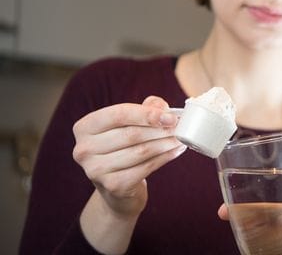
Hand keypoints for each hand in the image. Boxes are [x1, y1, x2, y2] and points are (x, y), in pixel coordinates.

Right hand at [72, 96, 185, 218]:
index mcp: (85, 127)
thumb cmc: (124, 147)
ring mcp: (96, 170)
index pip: (118, 114)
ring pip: (140, 151)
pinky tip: (176, 151)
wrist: (118, 188)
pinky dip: (165, 158)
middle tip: (181, 127)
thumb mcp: (130, 124)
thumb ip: (146, 109)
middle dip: (160, 129)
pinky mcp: (113, 186)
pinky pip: (146, 167)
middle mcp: (84, 149)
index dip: (147, 114)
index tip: (171, 116)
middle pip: (131, 134)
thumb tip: (162, 108)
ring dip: (166, 143)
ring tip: (181, 138)